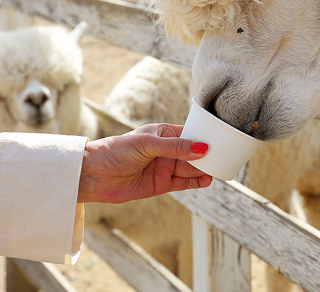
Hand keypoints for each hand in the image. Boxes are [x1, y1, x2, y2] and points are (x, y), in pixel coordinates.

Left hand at [77, 123, 211, 202]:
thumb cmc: (116, 151)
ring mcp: (164, 167)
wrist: (93, 174)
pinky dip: (196, 182)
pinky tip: (207, 180)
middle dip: (208, 154)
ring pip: (191, 168)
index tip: (222, 138)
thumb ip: (175, 147)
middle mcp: (166, 150)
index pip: (190, 133)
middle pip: (194, 152)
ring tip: (220, 169)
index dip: (205, 136)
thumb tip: (202, 149)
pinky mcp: (161, 184)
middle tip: (226, 156)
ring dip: (205, 169)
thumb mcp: (147, 144)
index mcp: (164, 134)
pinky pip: (184, 183)